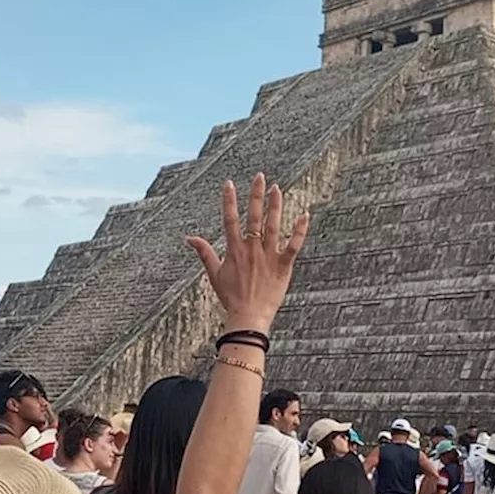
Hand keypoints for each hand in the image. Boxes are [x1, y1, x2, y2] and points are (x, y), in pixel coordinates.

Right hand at [187, 174, 307, 332]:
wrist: (248, 316)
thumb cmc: (231, 297)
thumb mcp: (214, 274)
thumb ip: (204, 253)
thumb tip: (189, 237)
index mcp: (234, 250)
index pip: (229, 219)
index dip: (229, 200)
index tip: (229, 183)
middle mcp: (251, 249)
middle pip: (253, 216)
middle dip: (256, 195)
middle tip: (260, 177)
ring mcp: (268, 256)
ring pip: (272, 225)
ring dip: (275, 205)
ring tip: (277, 188)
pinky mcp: (283, 266)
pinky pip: (293, 245)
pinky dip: (299, 230)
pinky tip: (304, 215)